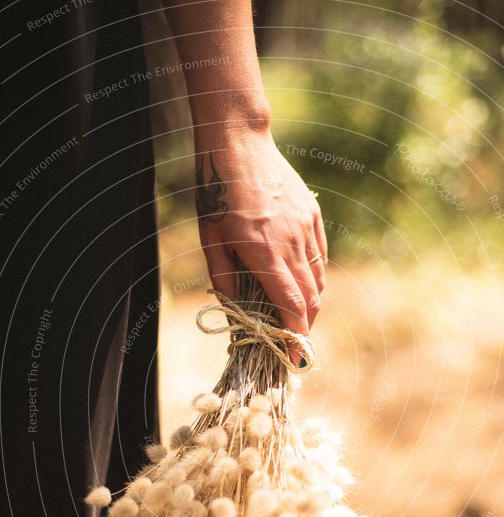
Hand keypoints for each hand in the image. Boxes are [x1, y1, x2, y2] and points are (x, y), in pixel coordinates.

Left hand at [194, 128, 326, 361]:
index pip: (291, 305)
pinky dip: (314, 277)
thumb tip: (237, 314)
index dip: (296, 336)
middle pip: (311, 298)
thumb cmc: (216, 194)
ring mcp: (306, 227)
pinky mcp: (313, 216)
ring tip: (297, 317)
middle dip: (305, 326)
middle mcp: (291, 242)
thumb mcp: (210, 241)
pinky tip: (302, 284)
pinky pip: (320, 257)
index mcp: (263, 252)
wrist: (239, 143)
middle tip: (295, 343)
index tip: (296, 358)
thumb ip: (225, 281)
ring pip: (319, 279)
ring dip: (311, 304)